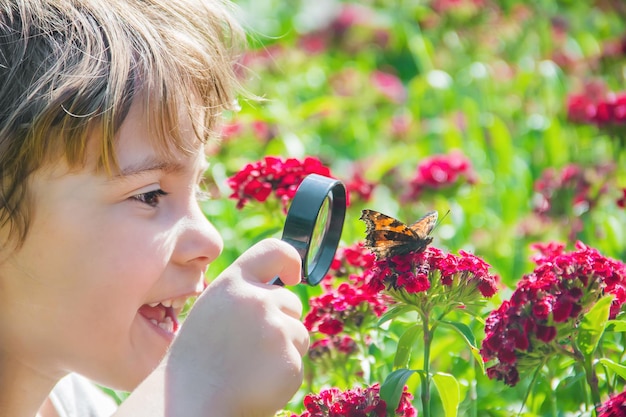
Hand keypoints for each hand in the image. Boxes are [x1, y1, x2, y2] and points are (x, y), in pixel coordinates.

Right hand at [165, 238, 308, 415]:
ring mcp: (276, 330)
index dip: (290, 260)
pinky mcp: (289, 361)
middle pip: (291, 301)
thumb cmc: (195, 362)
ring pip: (299, 333)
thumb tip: (279, 288)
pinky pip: (298, 362)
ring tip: (248, 367)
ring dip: (284, 348)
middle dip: (281, 320)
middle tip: (250, 348)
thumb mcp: (211, 312)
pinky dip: (283, 375)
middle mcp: (257, 300)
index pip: (274, 250)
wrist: (189, 405)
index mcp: (232, 284)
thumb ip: (241, 295)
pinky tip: (256, 384)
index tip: (293, 275)